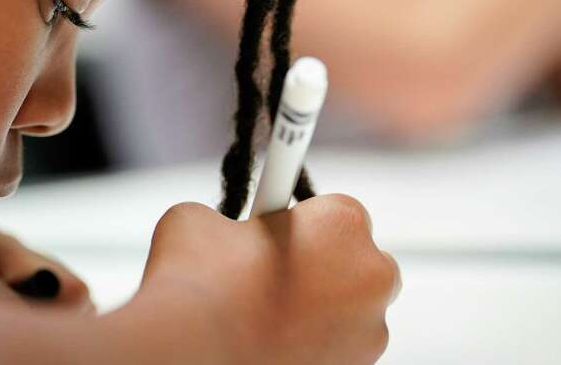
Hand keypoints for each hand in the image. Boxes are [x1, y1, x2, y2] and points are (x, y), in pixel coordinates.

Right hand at [141, 195, 399, 363]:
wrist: (191, 352)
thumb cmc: (199, 287)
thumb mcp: (201, 221)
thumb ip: (232, 219)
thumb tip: (223, 230)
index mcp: (341, 223)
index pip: (343, 211)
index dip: (306, 223)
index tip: (281, 233)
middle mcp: (369, 274)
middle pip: (361, 259)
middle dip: (325, 264)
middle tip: (274, 272)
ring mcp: (369, 331)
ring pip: (353, 308)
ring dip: (320, 306)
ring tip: (266, 312)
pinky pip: (339, 347)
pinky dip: (313, 343)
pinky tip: (273, 339)